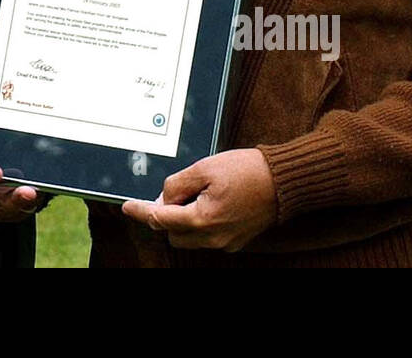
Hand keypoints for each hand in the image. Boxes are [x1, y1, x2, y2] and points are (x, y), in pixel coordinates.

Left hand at [122, 148, 277, 251]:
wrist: (284, 182)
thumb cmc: (247, 171)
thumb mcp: (205, 168)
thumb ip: (177, 184)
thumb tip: (163, 199)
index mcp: (203, 219)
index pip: (160, 218)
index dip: (141, 211)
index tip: (127, 206)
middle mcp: (213, 237)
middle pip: (173, 233)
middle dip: (166, 215)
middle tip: (175, 192)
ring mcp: (226, 242)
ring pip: (189, 238)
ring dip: (183, 221)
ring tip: (197, 194)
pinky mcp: (235, 241)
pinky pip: (206, 237)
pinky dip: (200, 223)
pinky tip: (209, 202)